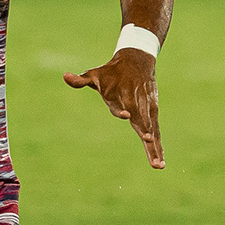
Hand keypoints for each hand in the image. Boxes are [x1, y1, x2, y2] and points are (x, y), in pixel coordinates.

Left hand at [65, 47, 163, 167]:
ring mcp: (146, 109)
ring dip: (154, 147)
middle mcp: (135, 103)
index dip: (121, 110)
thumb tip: (65, 77)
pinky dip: (158, 147)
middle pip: (139, 119)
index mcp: (119, 95)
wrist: (136, 61)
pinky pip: (156, 132)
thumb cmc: (111, 71)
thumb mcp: (95, 74)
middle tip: (149, 139)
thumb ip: (81, 80)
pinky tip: (160, 162)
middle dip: (144, 130)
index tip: (127, 115)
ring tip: (157, 163)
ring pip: (150, 130)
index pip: (120, 104)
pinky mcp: (152, 113)